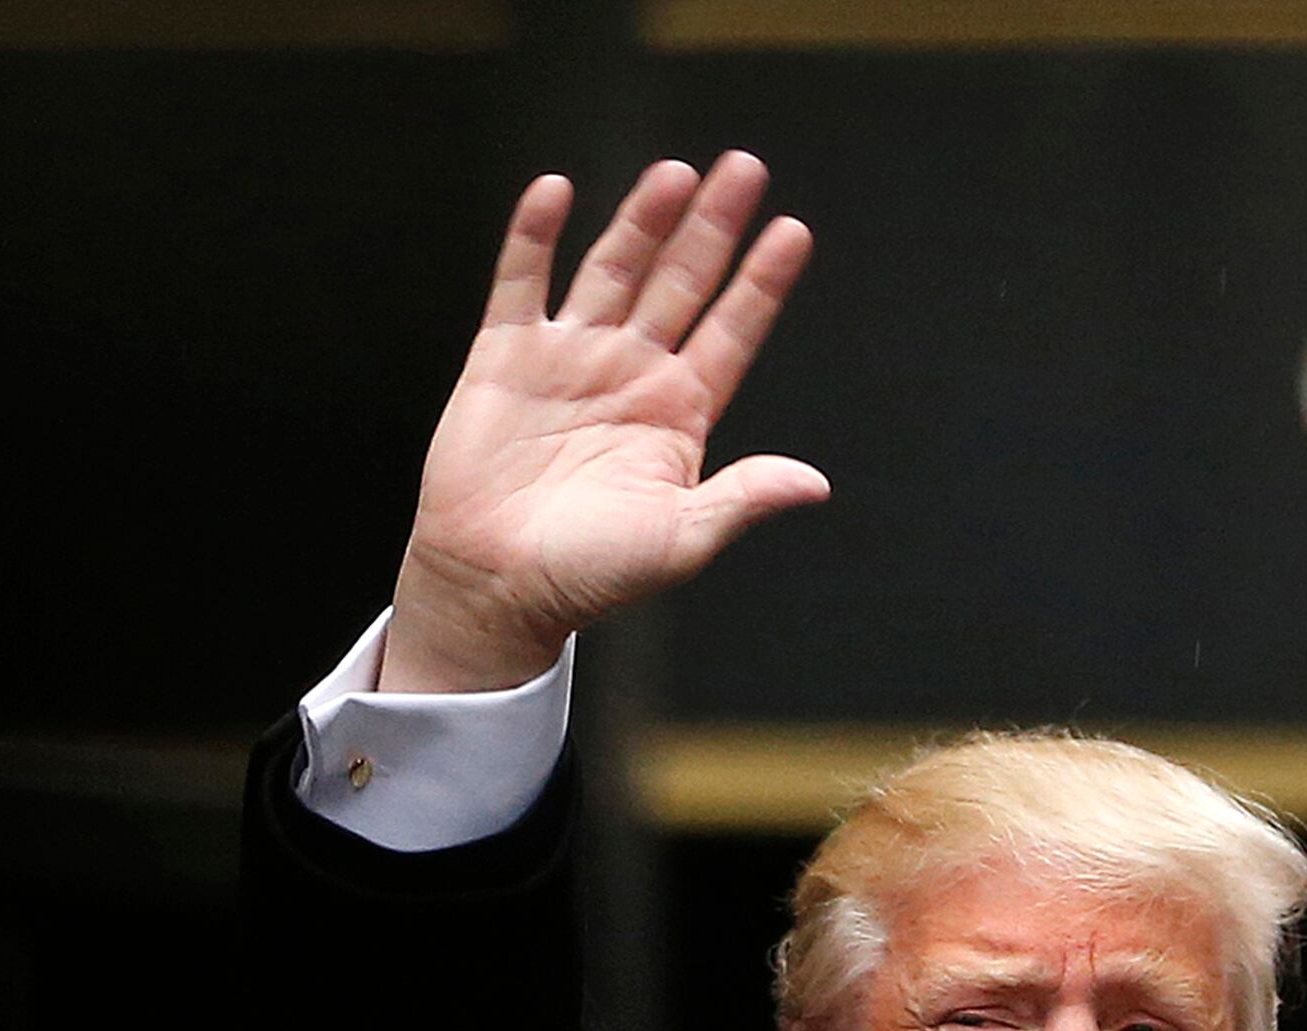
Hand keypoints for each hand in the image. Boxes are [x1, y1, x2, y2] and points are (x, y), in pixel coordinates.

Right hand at [380, 153, 827, 692]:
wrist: (494, 585)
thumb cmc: (588, 574)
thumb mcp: (679, 541)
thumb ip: (741, 499)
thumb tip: (813, 483)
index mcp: (679, 414)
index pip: (732, 332)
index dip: (762, 283)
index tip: (794, 232)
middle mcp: (631, 373)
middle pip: (681, 283)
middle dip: (713, 228)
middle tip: (745, 169)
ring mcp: (570, 358)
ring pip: (614, 270)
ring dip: (642, 222)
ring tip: (674, 172)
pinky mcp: (506, 356)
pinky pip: (522, 283)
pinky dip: (535, 237)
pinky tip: (555, 191)